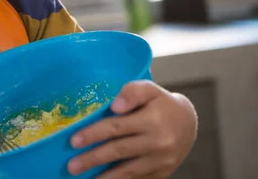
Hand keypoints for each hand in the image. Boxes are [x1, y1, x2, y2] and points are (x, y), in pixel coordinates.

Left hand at [67, 80, 197, 177]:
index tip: (73, 141)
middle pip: (119, 151)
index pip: (117, 127)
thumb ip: (132, 92)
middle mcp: (158, 143)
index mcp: (152, 120)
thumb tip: (115, 106)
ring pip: (128, 171)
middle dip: (93, 159)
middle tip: (72, 166)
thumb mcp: (149, 89)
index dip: (94, 134)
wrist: (189, 123)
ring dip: (105, 177)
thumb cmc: (161, 103)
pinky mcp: (162, 173)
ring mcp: (161, 161)